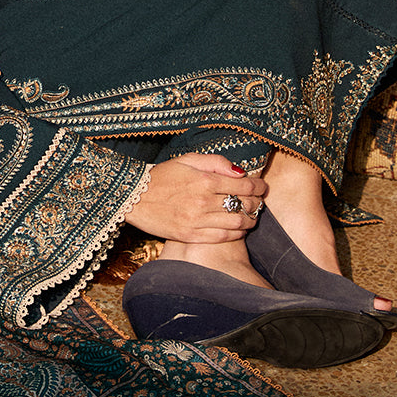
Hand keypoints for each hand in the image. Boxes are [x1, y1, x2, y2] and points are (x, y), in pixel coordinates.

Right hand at [131, 154, 265, 244]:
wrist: (133, 198)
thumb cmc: (161, 176)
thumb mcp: (187, 160)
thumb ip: (216, 162)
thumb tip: (240, 171)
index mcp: (205, 180)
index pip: (244, 185)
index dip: (259, 186)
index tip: (262, 186)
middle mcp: (204, 201)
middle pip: (244, 204)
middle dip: (257, 202)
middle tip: (259, 201)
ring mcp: (198, 221)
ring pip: (238, 223)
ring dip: (251, 219)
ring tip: (252, 216)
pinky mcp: (191, 236)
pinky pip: (223, 237)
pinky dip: (237, 233)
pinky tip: (238, 228)